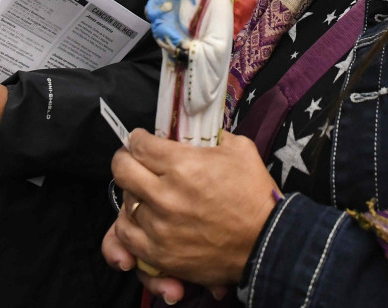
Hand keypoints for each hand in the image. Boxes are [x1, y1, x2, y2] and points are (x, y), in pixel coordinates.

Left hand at [103, 129, 277, 287]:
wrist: (266, 242)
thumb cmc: (255, 195)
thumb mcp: (240, 150)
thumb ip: (214, 137)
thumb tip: (199, 133)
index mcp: (183, 165)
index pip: (139, 145)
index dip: (138, 139)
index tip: (142, 140)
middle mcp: (165, 194)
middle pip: (121, 169)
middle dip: (125, 159)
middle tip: (134, 160)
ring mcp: (159, 226)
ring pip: (123, 202)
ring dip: (131, 193)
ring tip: (141, 191)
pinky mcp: (159, 253)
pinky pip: (125, 236)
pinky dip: (128, 225)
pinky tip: (139, 218)